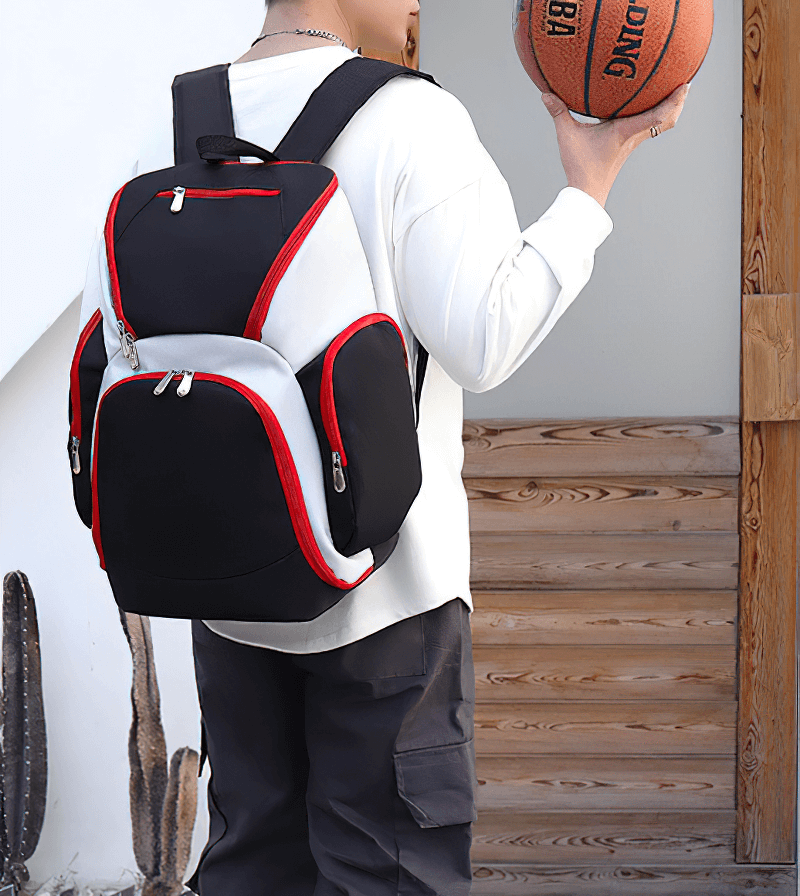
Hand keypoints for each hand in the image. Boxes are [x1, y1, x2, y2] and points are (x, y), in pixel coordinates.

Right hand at [540, 83, 690, 207]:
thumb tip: (545, 94)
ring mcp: (633, 142)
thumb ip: (558, 112)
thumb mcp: (567, 136)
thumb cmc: (580, 166)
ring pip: (660, 125)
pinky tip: (647, 106)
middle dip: (678, 102)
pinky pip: (648, 127)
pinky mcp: (628, 146)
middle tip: (685, 83)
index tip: (685, 84)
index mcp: (626, 131)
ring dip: (669, 109)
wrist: (587, 191)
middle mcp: (634, 136)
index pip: (657, 116)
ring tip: (674, 92)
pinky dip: (655, 115)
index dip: (674, 100)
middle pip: (667, 120)